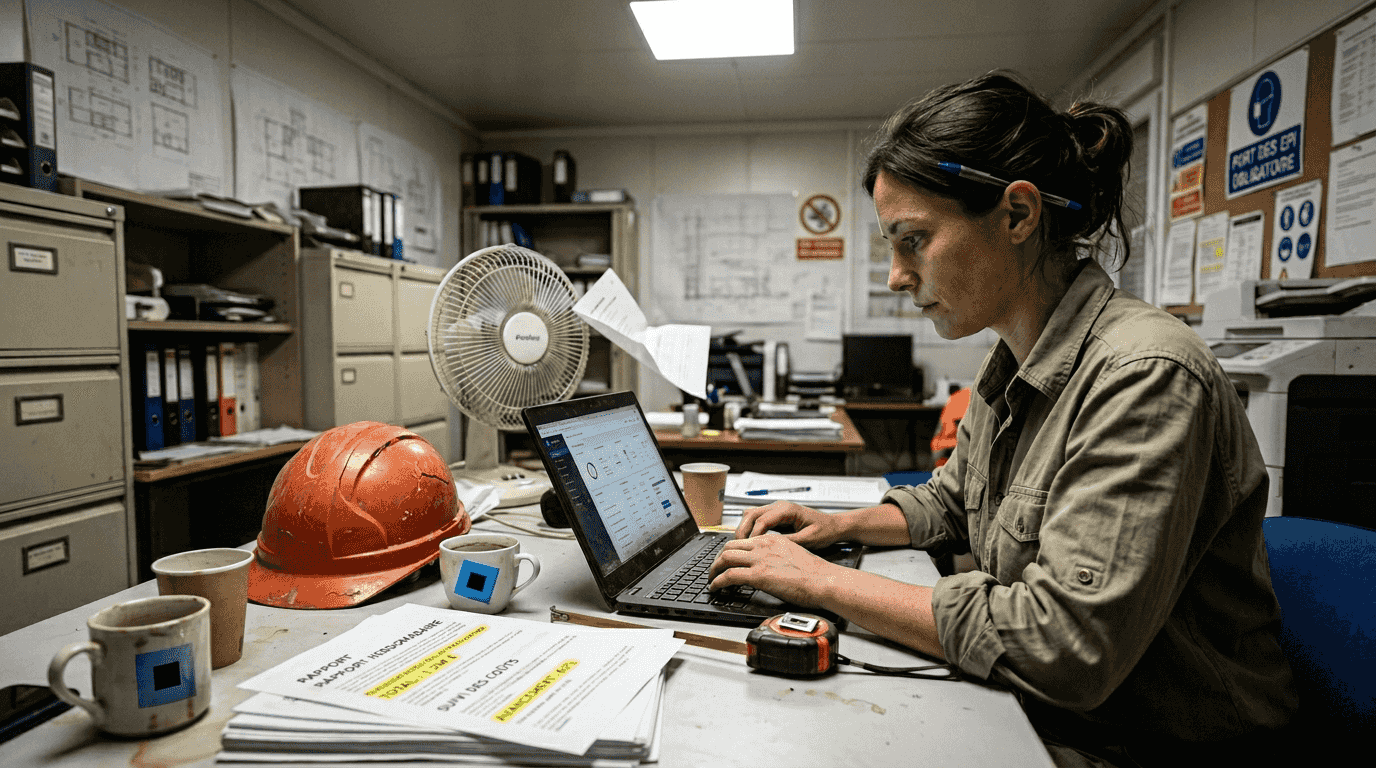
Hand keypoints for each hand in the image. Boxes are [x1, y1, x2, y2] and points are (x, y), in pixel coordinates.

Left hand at [708, 534, 835, 607]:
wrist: (824, 580)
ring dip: (714, 569)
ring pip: (725, 558)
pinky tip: (715, 588)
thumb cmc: (816, 573)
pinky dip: (718, 582)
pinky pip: (729, 575)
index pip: (744, 541)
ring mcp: (759, 559)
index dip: (731, 551)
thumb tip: (770, 566)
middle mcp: (763, 546)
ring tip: (711, 579)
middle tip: (715, 569)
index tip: (727, 560)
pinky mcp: (758, 575)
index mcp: (772, 540)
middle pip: (729, 546)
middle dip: (718, 558)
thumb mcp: (794, 554)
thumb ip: (777, 556)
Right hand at [734, 501, 843, 547]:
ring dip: (744, 529)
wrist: (834, 526)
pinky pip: (757, 519)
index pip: (761, 520)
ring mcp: (777, 509)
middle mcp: (780, 506)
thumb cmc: (825, 531)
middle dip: (742, 531)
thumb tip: (770, 549)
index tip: (748, 549)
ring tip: (740, 546)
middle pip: (751, 514)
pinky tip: (749, 542)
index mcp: (787, 510)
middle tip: (737, 548)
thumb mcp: (808, 540)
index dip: (752, 536)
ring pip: (751, 515)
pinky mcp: (776, 516)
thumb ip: (788, 543)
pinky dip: (750, 529)